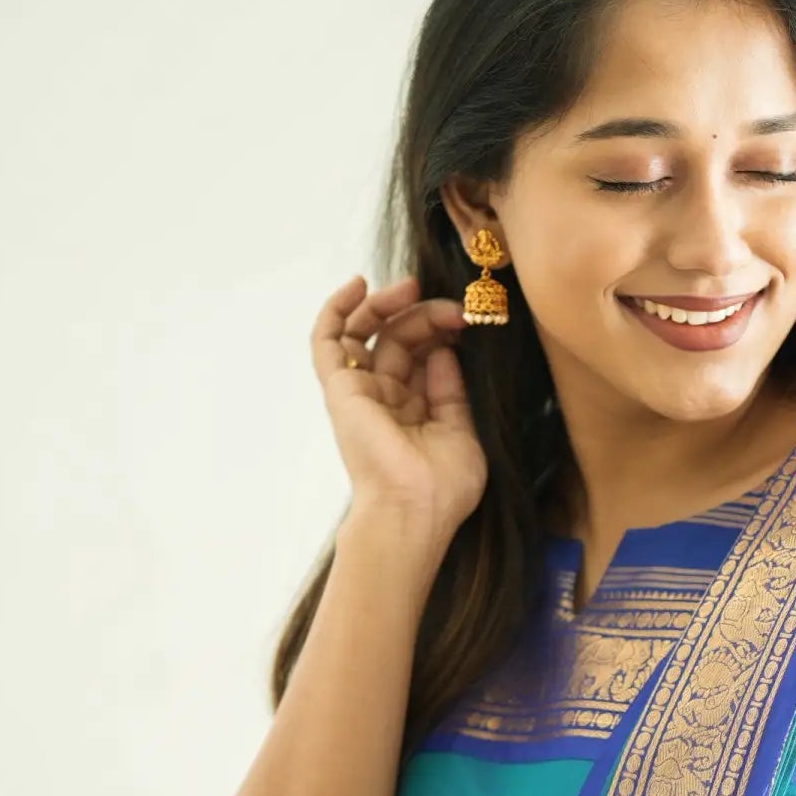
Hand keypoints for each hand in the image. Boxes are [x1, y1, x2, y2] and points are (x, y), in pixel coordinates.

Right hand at [311, 272, 486, 548]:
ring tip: (412, 288)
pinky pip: (327, 341)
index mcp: (413, 408)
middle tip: (453, 308)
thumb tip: (443, 353)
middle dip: (425, 315)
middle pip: (398, 337)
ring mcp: (360, 391)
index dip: (441, 330)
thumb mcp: (461, 431)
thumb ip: (450, 391)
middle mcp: (384, 396)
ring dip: (387, 304)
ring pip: (365, 331)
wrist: (414, 510)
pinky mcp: (340, 388)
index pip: (422, 354)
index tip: (468, 318)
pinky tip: (357, 285)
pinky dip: (336, 310)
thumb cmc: (442, 487)